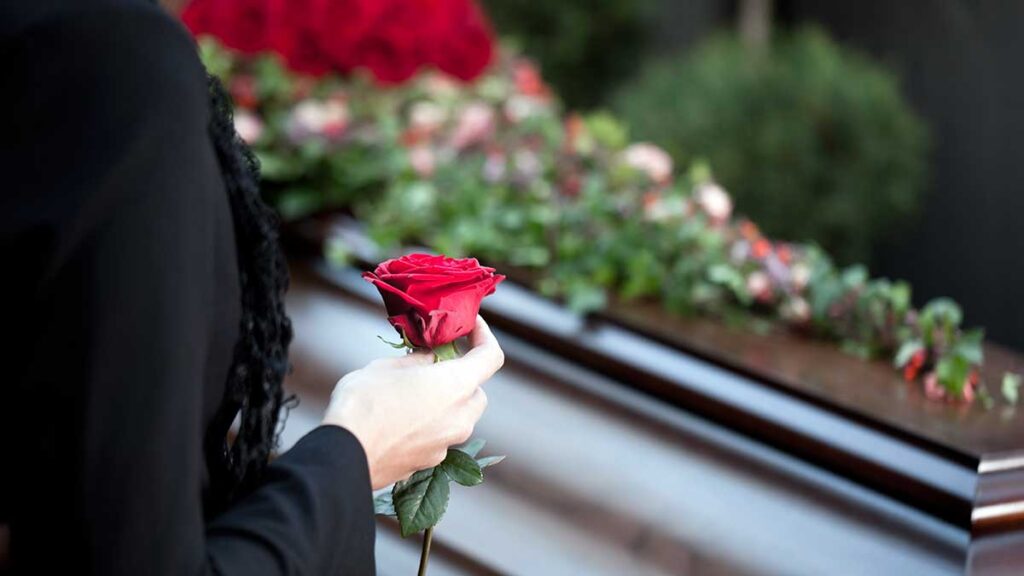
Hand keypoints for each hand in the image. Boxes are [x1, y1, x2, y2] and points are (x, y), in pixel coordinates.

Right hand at [323, 316, 503, 489]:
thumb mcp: (387, 367)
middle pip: (477, 391)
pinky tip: (402, 419)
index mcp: (455, 386)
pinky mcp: (431, 463)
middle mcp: (460, 417)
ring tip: (412, 391)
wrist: (344, 456)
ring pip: (459, 416)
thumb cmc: (363, 404)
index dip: (484, 337)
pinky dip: (430, 424)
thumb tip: (429, 360)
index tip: (471, 326)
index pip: (491, 357)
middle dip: (461, 376)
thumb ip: (417, 361)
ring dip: (445, 402)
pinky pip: (440, 436)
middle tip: (434, 364)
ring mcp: (447, 444)